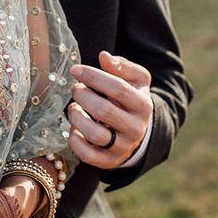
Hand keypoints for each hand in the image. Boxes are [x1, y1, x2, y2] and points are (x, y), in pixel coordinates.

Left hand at [67, 51, 152, 168]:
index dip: (93, 76)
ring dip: (76, 117)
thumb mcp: (135, 80)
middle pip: (104, 110)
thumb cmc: (130, 99)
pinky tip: (74, 129)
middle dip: (82, 96)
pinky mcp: (109, 161)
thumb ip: (122, 66)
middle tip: (75, 89)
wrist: (138, 131)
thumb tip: (104, 56)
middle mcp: (135, 128)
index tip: (75, 70)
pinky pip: (87, 155)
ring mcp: (122, 146)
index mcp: (143, 105)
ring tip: (74, 108)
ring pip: (95, 134)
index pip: (118, 88)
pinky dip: (74, 140)